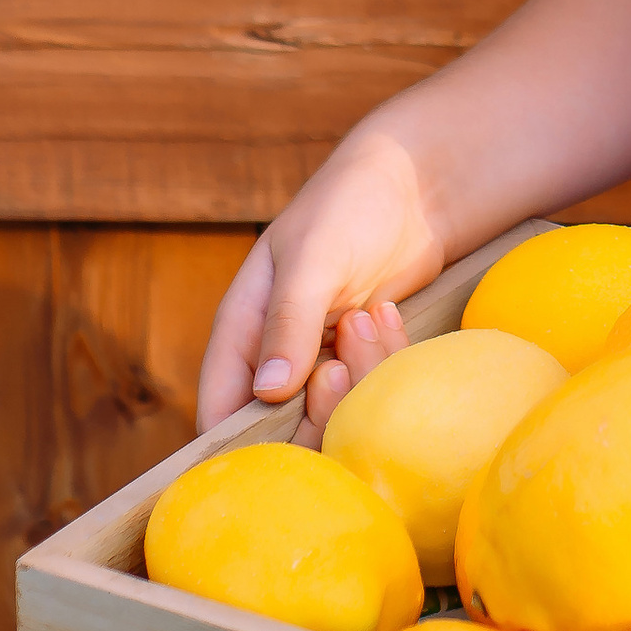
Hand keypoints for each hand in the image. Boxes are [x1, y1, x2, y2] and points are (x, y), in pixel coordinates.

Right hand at [195, 130, 441, 432]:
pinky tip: (388, 313)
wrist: (409, 189)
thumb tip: (268, 391)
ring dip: (361, 376)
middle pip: (284, 431)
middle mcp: (275, 358)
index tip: (293, 434)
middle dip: (320, 408)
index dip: (248, 441)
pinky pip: (371, 393)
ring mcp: (320, 363)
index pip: (221, 415)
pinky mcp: (361, 362)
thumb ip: (289, 321)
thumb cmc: (347, 207)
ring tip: (371, 314)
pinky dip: (386, 364)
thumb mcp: (313, 257)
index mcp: (241, 333)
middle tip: (343, 361)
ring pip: (334, 416)